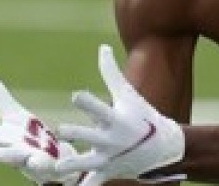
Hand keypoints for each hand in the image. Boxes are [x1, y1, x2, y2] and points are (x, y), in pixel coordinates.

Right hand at [0, 70, 82, 185]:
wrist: (58, 160)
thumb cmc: (31, 140)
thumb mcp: (14, 115)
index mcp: (1, 137)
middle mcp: (10, 149)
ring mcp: (27, 159)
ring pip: (13, 158)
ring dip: (2, 156)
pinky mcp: (46, 165)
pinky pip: (42, 165)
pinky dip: (37, 164)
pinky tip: (34, 161)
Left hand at [54, 45, 185, 185]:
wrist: (162, 148)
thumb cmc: (141, 116)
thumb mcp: (127, 94)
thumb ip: (110, 72)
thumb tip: (102, 47)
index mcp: (115, 118)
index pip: (100, 107)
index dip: (87, 101)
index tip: (75, 95)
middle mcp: (112, 139)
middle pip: (91, 136)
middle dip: (77, 133)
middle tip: (62, 131)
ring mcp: (110, 158)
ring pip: (88, 162)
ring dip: (72, 165)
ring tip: (56, 167)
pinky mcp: (108, 171)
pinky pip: (94, 183)